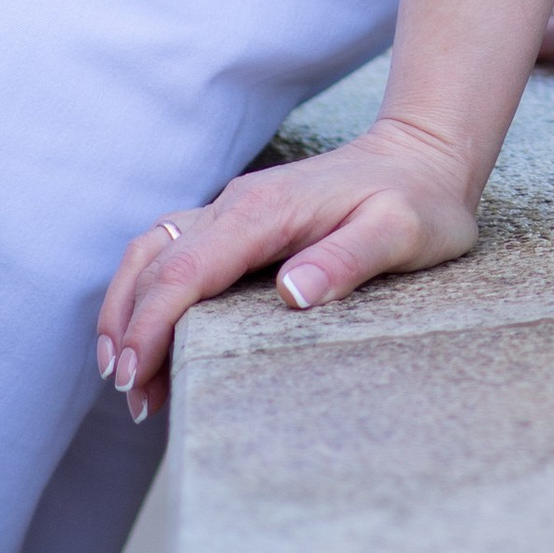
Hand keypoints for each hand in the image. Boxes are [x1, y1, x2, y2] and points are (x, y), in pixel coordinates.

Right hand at [93, 120, 481, 416]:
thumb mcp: (401, 232)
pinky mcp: (240, 221)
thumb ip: (347, 259)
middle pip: (154, 264)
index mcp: (265, 212)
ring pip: (152, 251)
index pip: (185, 271)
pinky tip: (153, 333)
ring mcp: (234, 209)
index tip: (136, 378)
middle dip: (130, 330)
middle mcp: (237, 204)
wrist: (425, 154)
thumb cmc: (419, 199)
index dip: (151, 326)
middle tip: (133, 397)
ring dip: (129, 308)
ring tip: (128, 376)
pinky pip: (173, 251)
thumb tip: (291, 293)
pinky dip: (148, 291)